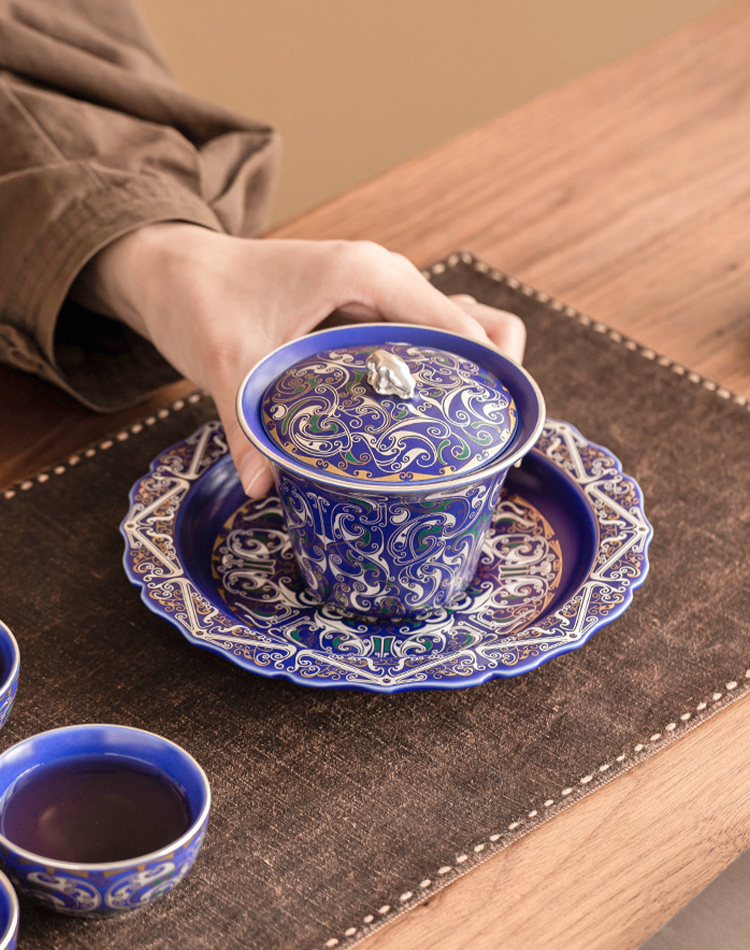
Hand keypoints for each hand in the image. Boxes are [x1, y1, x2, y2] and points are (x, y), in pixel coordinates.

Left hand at [73, 225, 525, 495]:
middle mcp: (388, 278)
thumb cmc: (201, 296)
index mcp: (368, 274)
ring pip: (458, 332)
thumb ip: (246, 425)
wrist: (174, 267)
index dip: (488, 381)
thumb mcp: (225, 360)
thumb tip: (264, 487)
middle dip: (489, 384)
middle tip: (471, 448)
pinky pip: (425, 340)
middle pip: (479, 327)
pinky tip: (416, 421)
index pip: (462, 327)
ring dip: (466, 379)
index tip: (489, 439)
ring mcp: (381, 294)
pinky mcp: (367, 312)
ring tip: (454, 440)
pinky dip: (437, 374)